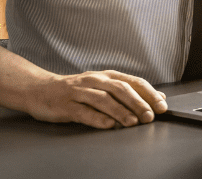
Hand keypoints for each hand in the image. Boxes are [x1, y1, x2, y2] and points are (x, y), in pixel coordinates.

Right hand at [26, 70, 167, 129]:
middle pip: (120, 89)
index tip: (162, 106)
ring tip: (132, 122)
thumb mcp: (103, 86)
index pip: (133, 82)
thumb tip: (158, 97)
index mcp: (107, 76)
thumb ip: (128, 91)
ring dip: (120, 111)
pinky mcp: (66, 105)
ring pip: (103, 100)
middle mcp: (95, 80)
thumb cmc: (76, 90)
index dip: (149, 93)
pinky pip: (83, 112)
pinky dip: (97, 118)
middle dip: (138, 103)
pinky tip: (108, 125)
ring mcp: (79, 92)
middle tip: (150, 116)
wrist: (40, 89)